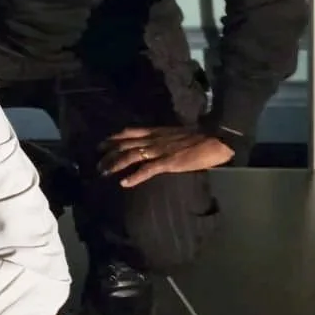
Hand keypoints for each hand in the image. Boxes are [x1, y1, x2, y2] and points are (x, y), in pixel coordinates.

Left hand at [99, 126, 233, 187]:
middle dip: (109, 152)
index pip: (130, 132)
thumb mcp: (177, 133)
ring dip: (115, 164)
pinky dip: (134, 176)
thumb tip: (159, 144)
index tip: (102, 143)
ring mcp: (160, 150)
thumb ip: (165, 138)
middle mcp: (154, 139)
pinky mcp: (168, 162)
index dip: (114, 137)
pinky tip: (124, 183)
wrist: (216, 137)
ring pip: (131, 155)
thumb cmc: (202, 136)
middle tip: (97, 161)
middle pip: (125, 144)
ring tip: (104, 172)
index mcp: (157, 131)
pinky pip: (147, 170)